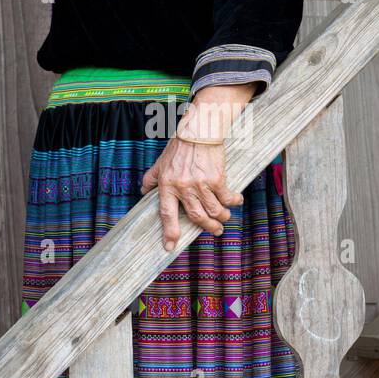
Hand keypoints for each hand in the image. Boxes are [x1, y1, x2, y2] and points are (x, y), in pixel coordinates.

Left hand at [140, 137, 243, 251]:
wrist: (199, 130)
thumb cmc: (179, 146)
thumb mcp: (160, 162)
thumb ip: (151, 178)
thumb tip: (142, 192)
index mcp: (167, 185)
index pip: (167, 214)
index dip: (169, 232)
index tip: (170, 247)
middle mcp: (183, 187)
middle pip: (197, 217)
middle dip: (208, 228)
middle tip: (215, 231)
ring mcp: (201, 184)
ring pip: (214, 211)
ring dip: (221, 218)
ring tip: (224, 219)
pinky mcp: (217, 178)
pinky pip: (227, 197)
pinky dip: (233, 202)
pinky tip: (235, 201)